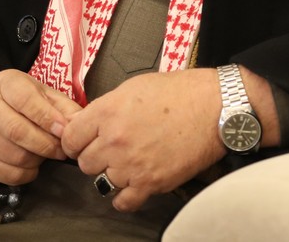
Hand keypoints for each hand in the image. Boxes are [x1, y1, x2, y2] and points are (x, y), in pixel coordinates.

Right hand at [0, 69, 81, 184]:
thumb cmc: (16, 102)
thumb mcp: (40, 93)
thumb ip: (62, 105)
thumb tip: (80, 122)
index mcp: (5, 85)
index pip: (26, 100)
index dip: (48, 118)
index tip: (65, 130)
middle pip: (17, 132)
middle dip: (46, 144)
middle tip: (62, 150)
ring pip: (12, 156)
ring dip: (37, 160)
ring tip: (46, 154)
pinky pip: (3, 174)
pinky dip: (24, 174)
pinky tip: (32, 165)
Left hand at [60, 69, 224, 211]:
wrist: (218, 106)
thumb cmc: (183, 91)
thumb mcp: (137, 86)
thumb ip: (107, 107)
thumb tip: (86, 123)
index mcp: (109, 112)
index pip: (70, 138)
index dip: (76, 140)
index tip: (84, 142)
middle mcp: (115, 140)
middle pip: (84, 162)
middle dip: (98, 155)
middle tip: (116, 148)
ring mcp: (131, 164)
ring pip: (102, 181)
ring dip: (114, 173)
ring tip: (132, 161)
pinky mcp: (151, 182)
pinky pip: (123, 202)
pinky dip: (126, 196)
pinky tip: (134, 184)